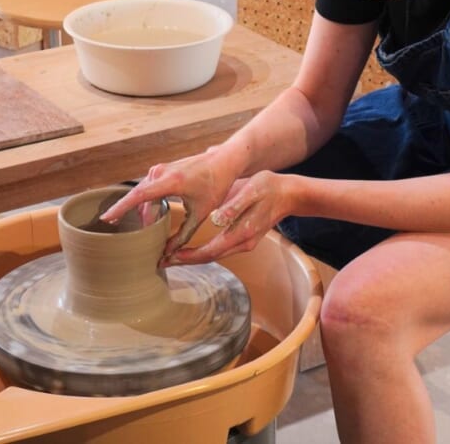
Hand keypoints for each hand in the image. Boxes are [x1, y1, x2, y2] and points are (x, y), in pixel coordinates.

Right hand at [98, 148, 236, 256]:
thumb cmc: (216, 185)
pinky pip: (147, 189)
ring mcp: (160, 169)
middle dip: (131, 217)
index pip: (138, 196)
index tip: (105, 219)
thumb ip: (183, 234)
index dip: (120, 208)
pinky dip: (147, 204)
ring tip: (142, 231)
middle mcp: (160, 172)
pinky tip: (150, 218)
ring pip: (142, 195)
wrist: (224, 160)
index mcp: (170, 182)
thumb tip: (167, 253)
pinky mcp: (161, 170)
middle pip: (138, 199)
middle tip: (125, 237)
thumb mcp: (201, 213)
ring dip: (142, 212)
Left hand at [163, 170, 293, 266]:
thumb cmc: (268, 188)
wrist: (289, 194)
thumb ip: (235, 205)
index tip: (169, 257)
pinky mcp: (243, 238)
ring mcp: (244, 243)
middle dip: (184, 261)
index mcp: (241, 233)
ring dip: (191, 258)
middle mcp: (242, 243)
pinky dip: (202, 252)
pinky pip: (218, 250)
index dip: (188, 256)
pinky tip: (190, 249)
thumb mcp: (251, 190)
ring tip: (170, 256)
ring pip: (213, 255)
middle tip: (161, 261)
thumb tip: (217, 218)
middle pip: (208, 258)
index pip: (209, 251)